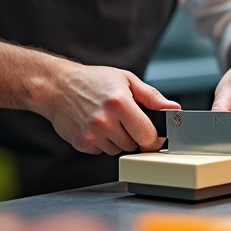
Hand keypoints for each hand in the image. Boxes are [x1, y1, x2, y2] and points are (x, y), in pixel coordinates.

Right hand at [38, 65, 179, 154]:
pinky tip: (94, 125)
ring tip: (106, 119)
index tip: (152, 134)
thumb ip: (152, 96)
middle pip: (134, 145)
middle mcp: (105, 120)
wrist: (57, 87)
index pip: (148, 135)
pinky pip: (102, 151)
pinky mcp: (82, 144)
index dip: (153, 137)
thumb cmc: (93, 81)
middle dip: (133, 134)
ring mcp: (92, 134)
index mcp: (120, 102)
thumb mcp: (126, 80)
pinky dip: (102, 142)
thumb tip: (174, 107)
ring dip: (117, 139)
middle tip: (123, 118)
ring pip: (118, 150)